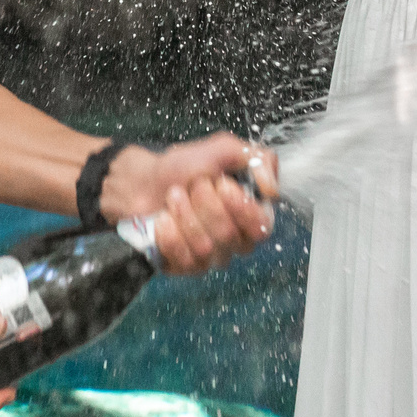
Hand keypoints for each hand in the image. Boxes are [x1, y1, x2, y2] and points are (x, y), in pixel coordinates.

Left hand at [101, 132, 278, 275]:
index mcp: (251, 213)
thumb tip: (273, 190)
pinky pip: (183, 258)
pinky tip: (163, 219)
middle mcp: (236, 239)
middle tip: (193, 185)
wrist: (143, 180)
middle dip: (204, 202)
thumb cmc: (184, 167)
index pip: (262, 226)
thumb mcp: (223, 149)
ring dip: (184, 214)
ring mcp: (212, 256)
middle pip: (229, 235)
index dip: (241, 207)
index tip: (221, 183)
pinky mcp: (186, 267)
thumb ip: (257, 159)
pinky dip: (169, 232)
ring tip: (174, 196)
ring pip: (205, 247)